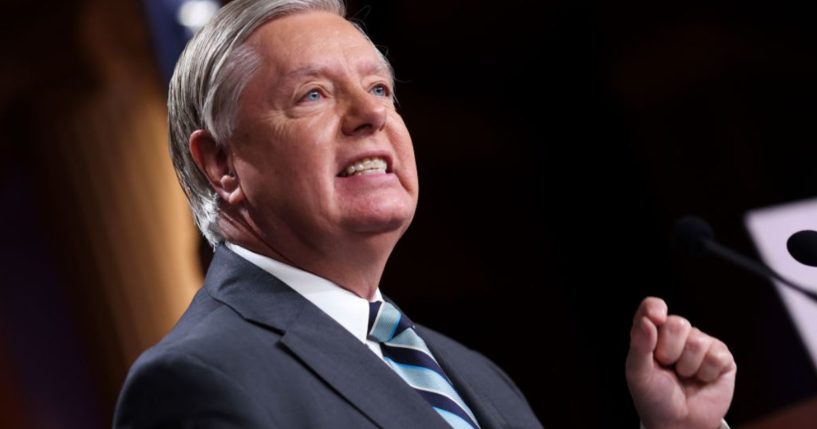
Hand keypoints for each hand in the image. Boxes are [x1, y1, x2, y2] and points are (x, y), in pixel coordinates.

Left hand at [625, 297, 735, 428]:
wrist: (678, 424)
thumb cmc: (654, 397)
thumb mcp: (638, 374)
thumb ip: (640, 345)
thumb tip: (647, 320)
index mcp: (652, 334)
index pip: (652, 307)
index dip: (655, 308)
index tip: (656, 317)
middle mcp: (676, 335)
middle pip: (677, 323)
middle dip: (669, 351)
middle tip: (667, 367)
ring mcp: (701, 344)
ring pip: (697, 341)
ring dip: (687, 366)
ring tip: (684, 377)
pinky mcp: (722, 358)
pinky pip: (717, 355)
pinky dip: (706, 373)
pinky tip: (702, 380)